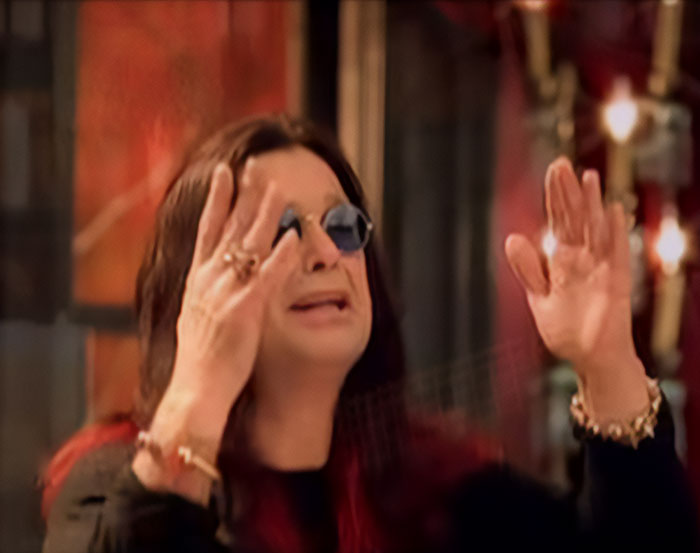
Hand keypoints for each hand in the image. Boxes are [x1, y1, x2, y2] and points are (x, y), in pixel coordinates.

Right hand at [168, 161, 298, 403]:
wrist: (195, 390)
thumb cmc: (200, 359)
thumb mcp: (196, 317)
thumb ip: (206, 292)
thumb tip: (211, 277)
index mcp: (198, 280)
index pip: (207, 228)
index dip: (216, 197)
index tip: (224, 171)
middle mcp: (209, 280)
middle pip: (230, 228)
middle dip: (245, 195)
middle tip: (257, 165)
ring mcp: (226, 293)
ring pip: (249, 245)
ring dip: (266, 214)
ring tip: (280, 189)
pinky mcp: (245, 311)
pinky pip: (267, 277)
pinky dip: (280, 256)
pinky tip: (293, 237)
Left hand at [505, 158, 646, 419]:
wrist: (590, 358)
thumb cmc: (567, 329)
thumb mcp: (539, 298)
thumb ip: (528, 270)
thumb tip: (511, 239)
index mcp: (562, 260)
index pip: (559, 222)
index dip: (555, 197)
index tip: (552, 171)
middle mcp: (582, 259)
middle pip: (575, 219)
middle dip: (568, 193)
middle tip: (561, 164)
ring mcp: (600, 268)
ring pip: (595, 230)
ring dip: (592, 204)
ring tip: (587, 177)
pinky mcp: (616, 283)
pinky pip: (616, 254)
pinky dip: (613, 233)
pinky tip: (612, 210)